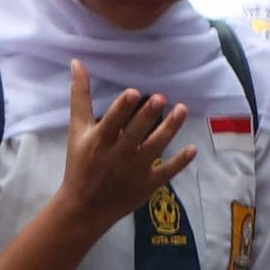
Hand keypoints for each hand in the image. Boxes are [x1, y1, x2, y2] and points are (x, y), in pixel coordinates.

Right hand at [47, 62, 193, 232]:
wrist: (84, 206)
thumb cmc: (80, 163)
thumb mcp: (77, 131)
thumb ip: (80, 98)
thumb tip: (78, 63)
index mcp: (99, 141)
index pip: (111, 122)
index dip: (122, 109)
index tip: (133, 93)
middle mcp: (117, 155)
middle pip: (135, 133)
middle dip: (148, 116)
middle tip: (161, 98)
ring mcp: (134, 170)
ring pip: (155, 148)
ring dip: (169, 129)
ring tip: (182, 109)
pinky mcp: (147, 184)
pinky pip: (166, 171)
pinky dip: (180, 161)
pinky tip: (192, 148)